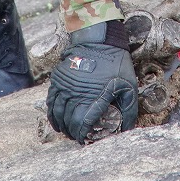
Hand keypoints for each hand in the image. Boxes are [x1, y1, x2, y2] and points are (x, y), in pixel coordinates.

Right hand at [46, 20, 137, 143]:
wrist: (99, 40)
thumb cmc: (116, 64)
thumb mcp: (129, 86)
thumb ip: (129, 110)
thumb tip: (126, 128)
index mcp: (94, 97)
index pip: (82, 123)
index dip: (82, 135)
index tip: (85, 140)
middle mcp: (76, 93)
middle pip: (68, 121)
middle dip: (72, 132)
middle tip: (77, 137)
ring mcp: (65, 86)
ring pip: (57, 112)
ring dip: (61, 125)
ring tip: (66, 131)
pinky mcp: (58, 79)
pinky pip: (50, 100)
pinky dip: (52, 113)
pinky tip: (56, 119)